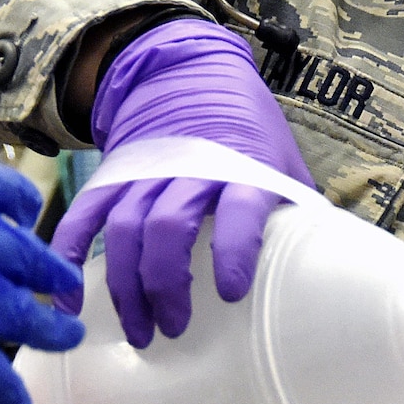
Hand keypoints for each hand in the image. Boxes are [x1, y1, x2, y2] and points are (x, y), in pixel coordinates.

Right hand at [51, 18, 312, 346]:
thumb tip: (333, 274)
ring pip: (124, 229)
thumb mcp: (282, 160)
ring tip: (139, 331)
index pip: (237, 208)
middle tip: (172, 329)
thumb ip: (296, 210)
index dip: (233, 249)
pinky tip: (70, 292)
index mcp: (240, 165)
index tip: (229, 292)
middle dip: (165, 284)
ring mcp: (143, 170)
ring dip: (125, 285)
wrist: (190, 72)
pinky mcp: (113, 174)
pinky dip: (71, 252)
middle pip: (167, 227)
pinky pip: (85, 214)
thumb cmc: (248, 130)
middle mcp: (187, 167)